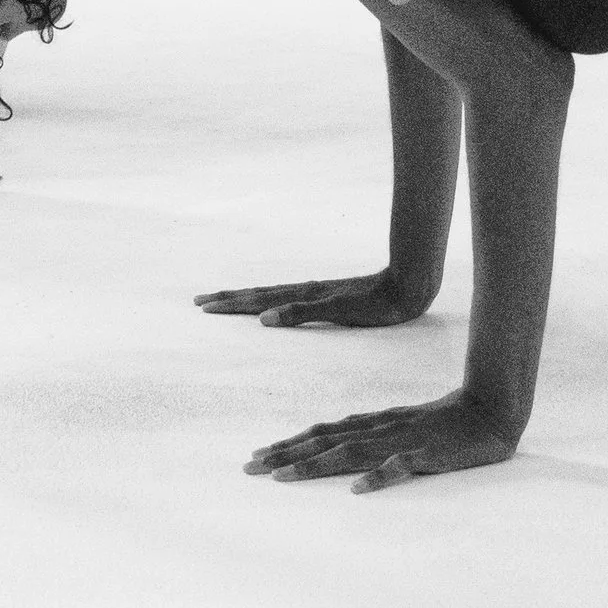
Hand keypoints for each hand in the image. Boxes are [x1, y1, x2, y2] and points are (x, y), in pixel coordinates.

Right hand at [195, 269, 435, 330]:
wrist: (406, 287)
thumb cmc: (377, 305)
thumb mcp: (340, 313)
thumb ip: (302, 314)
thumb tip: (264, 319)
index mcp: (304, 296)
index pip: (258, 300)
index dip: (231, 303)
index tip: (204, 305)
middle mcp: (305, 292)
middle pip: (258, 294)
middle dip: (229, 298)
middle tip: (200, 301)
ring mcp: (314, 293)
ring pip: (270, 294)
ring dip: (246, 298)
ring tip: (226, 299)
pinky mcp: (326, 297)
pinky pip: (286, 299)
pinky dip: (269, 301)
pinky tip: (270, 306)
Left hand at [247, 388, 521, 492]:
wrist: (491, 410)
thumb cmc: (444, 423)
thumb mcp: (400, 427)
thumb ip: (369, 435)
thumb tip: (335, 446)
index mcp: (372, 423)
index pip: (322, 432)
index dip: (288, 444)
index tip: (256, 458)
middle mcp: (378, 429)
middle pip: (325, 441)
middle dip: (286, 454)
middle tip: (250, 469)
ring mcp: (401, 440)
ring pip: (350, 453)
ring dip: (315, 464)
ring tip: (284, 478)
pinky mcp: (426, 454)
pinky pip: (399, 467)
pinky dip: (378, 477)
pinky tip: (358, 490)